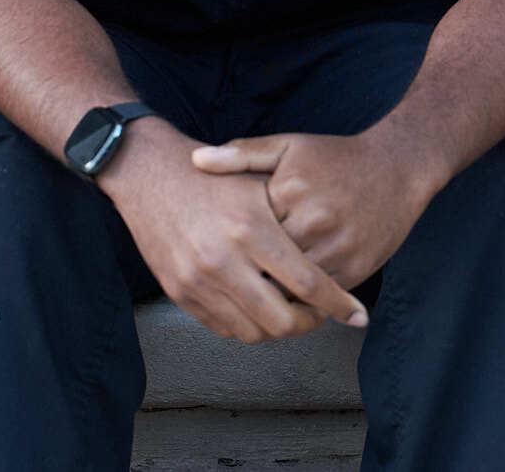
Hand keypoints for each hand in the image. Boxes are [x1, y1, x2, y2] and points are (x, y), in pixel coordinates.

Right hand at [101, 120, 366, 342]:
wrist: (146, 172)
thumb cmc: (210, 176)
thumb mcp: (256, 181)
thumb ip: (291, 222)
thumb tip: (331, 260)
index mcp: (250, 227)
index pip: (306, 283)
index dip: (337, 304)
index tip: (358, 314)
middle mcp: (223, 259)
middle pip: (282, 320)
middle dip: (308, 324)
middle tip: (320, 314)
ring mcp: (198, 280)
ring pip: (253, 331)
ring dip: (277, 328)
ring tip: (290, 310)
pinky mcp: (179, 292)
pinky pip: (222, 327)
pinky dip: (245, 325)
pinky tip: (257, 307)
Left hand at [190, 129, 436, 290]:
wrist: (398, 166)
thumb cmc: (335, 157)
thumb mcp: (288, 146)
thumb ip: (241, 154)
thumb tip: (196, 160)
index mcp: (289, 191)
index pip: (246, 231)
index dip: (227, 247)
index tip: (211, 255)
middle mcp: (314, 221)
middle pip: (266, 265)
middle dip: (245, 278)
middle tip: (223, 289)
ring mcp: (338, 247)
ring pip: (293, 289)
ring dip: (273, 298)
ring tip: (251, 302)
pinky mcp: (358, 268)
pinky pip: (321, 298)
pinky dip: (303, 304)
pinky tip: (286, 304)